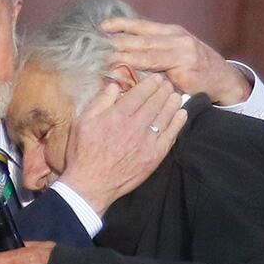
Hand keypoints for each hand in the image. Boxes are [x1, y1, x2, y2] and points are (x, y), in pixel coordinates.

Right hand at [57, 75, 185, 216]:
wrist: (90, 185)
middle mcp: (135, 126)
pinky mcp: (154, 156)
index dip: (151, 83)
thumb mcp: (82, 122)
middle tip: (168, 84)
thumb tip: (114, 85)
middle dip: (164, 89)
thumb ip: (100, 101)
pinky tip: (181, 114)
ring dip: (173, 102)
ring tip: (175, 95)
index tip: (156, 78)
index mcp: (117, 115)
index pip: (140, 93)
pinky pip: (170, 135)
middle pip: (156, 102)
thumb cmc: (83, 153)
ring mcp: (147, 141)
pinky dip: (178, 122)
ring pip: (165, 115)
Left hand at [102, 15, 253, 105]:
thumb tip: (125, 56)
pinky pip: (159, 71)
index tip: (103, 25)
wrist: (223, 79)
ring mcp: (182, 52)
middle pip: (142, 38)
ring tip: (108, 58)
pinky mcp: (185, 68)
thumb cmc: (195, 68)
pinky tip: (128, 74)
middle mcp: (177, 38)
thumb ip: (154, 54)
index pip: (143, 25)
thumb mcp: (175, 54)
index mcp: (172, 32)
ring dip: (127, 55)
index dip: (123, 24)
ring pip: (149, 53)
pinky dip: (142, 72)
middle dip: (119, 40)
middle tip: (97, 43)